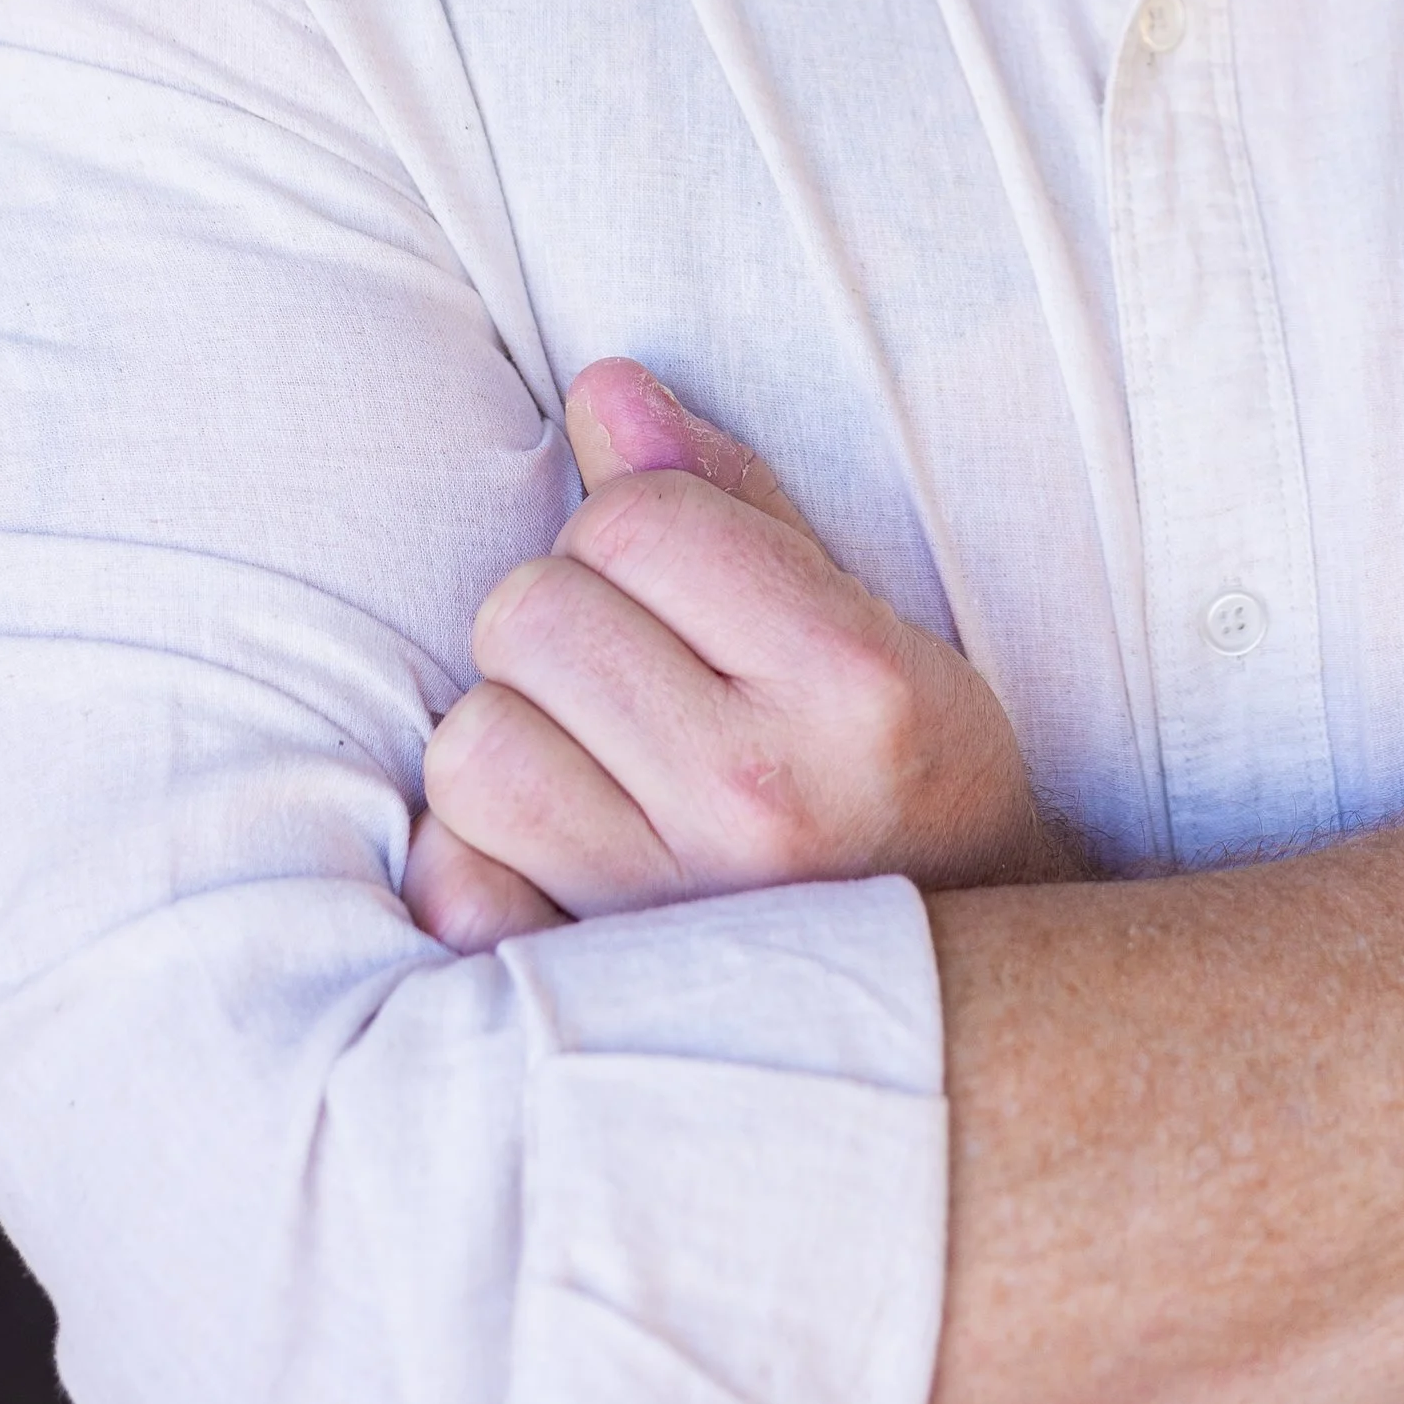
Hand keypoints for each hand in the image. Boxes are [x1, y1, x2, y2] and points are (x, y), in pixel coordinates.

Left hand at [404, 360, 1082, 950]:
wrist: (954, 1012)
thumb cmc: (901, 782)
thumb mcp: (863, 619)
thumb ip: (730, 496)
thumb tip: (602, 390)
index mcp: (852, 687)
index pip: (633, 521)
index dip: (635, 529)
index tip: (684, 582)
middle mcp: (760, 802)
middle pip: (532, 614)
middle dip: (567, 619)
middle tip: (635, 675)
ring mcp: (668, 915)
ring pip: (473, 742)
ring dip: (514, 732)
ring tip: (594, 758)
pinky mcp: (589, 1001)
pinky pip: (449, 879)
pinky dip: (480, 856)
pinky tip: (555, 853)